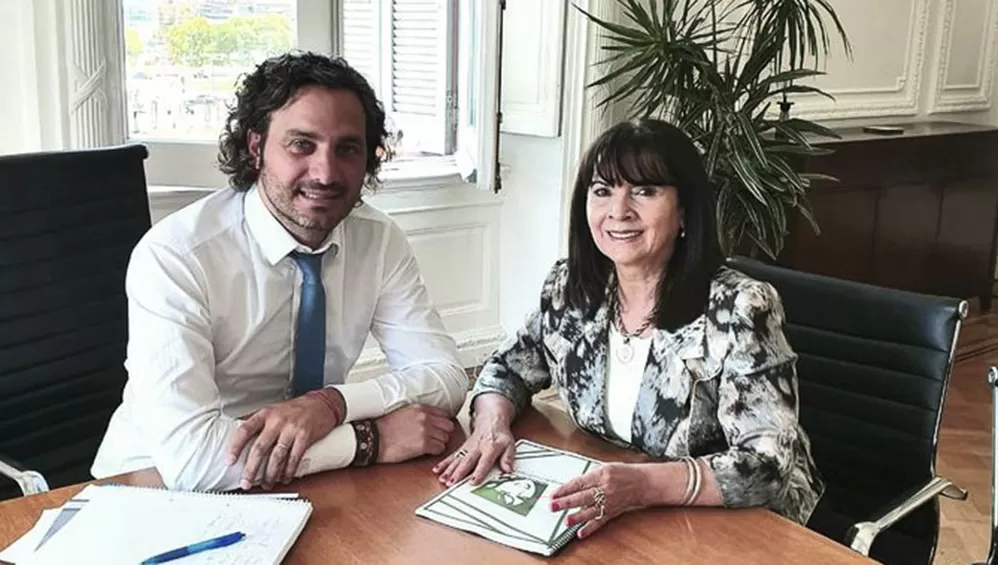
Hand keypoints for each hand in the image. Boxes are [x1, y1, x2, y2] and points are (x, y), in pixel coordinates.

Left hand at [226, 391, 341, 489]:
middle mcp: (277, 421)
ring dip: (270, 474)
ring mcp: (292, 429)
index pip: (245, 430)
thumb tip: (236, 432)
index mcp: (265, 414)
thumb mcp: (273, 409)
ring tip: (266, 484)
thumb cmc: (295, 409)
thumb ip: (257, 421)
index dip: (235, 446)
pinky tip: (285, 478)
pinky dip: (289, 471)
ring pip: (277, 456)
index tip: (229, 461)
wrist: (321, 403)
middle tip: (246, 482)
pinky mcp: (305, 436)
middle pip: (260, 448)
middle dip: (251, 469)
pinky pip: (294, 458)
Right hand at [375, 404, 455, 463]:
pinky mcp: (423, 444)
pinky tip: (426, 451)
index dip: (442, 423)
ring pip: (445, 438)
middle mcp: (425, 417)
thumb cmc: (384, 428)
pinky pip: (440, 448)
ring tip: (429, 445)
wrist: (373, 438)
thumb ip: (419, 414)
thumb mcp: (403, 413)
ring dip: (439, 443)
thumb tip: (430, 420)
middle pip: (448, 426)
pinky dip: (435, 451)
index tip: (439, 428)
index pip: (444, 414)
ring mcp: (425, 431)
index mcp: (420, 408)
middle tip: (436, 438)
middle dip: (443, 433)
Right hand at [432, 411, 514, 486]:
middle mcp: (477, 448)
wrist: (491, 420)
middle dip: (458, 473)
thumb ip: (508, 457)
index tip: (472, 482)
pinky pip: (452, 456)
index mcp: (490, 448)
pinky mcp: (462, 448)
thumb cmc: (500, 434)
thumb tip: (509, 469)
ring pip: (457, 459)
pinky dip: (444, 463)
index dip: (479, 472)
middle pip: (467, 462)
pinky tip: (437, 470)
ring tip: (443, 479)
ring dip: (449, 470)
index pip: (484, 462)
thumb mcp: (510, 444)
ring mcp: (468, 448)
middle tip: (451, 482)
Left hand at [549, 463, 648, 538]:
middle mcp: (605, 489)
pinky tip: (581, 532)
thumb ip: (588, 476)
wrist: (642, 482)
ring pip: (590, 511)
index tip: (553, 494)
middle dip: (566, 502)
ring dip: (577, 517)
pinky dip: (590, 528)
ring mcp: (609, 502)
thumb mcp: (604, 467)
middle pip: (582, 497)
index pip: (579, 483)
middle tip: (553, 506)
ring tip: (565, 521)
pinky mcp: (612, 512)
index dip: (565, 489)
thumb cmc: (623, 473)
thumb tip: (571, 486)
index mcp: (601, 475)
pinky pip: (600, 521)